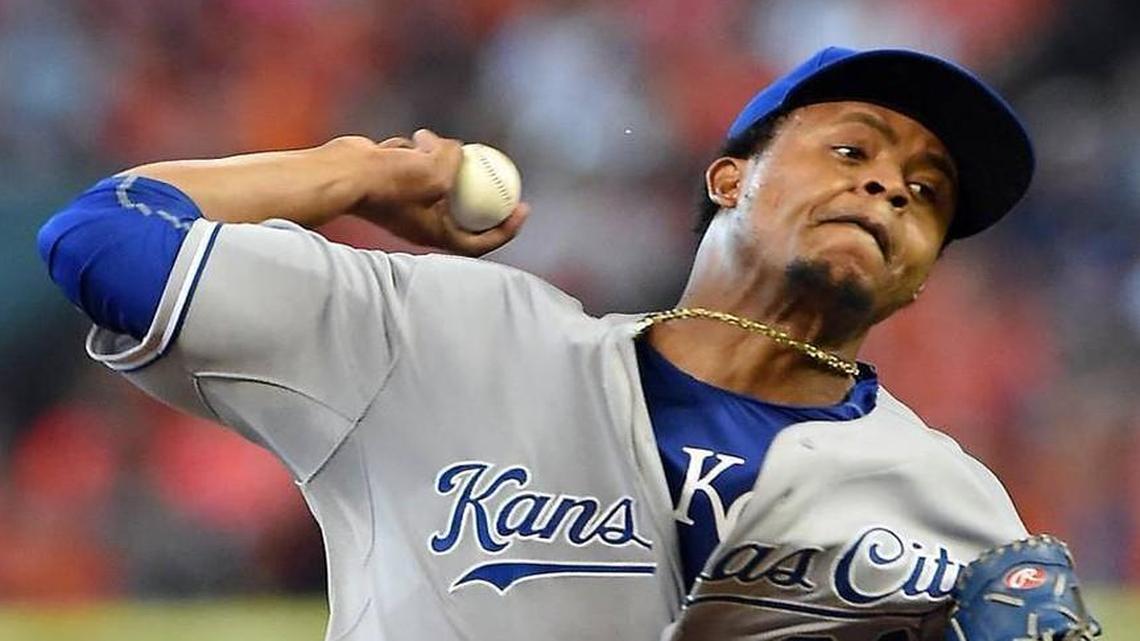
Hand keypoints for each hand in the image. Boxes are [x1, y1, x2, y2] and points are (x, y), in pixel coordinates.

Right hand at [329, 129, 529, 256]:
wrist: (342, 174)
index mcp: (434, 234)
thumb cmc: (389, 181)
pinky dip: (411, 151)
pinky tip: (396, 146)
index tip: (522, 209)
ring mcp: (406, 200)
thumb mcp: (435, 170)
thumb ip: (455, 160)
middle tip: (502, 171)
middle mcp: (421, 221)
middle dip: (480, 189)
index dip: (506, 230)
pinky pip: (414, 162)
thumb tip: (461, 150)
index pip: (478, 242)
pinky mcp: (392, 180)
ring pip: (437, 177)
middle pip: (462, 210)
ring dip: (437, 158)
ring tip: (425, 147)